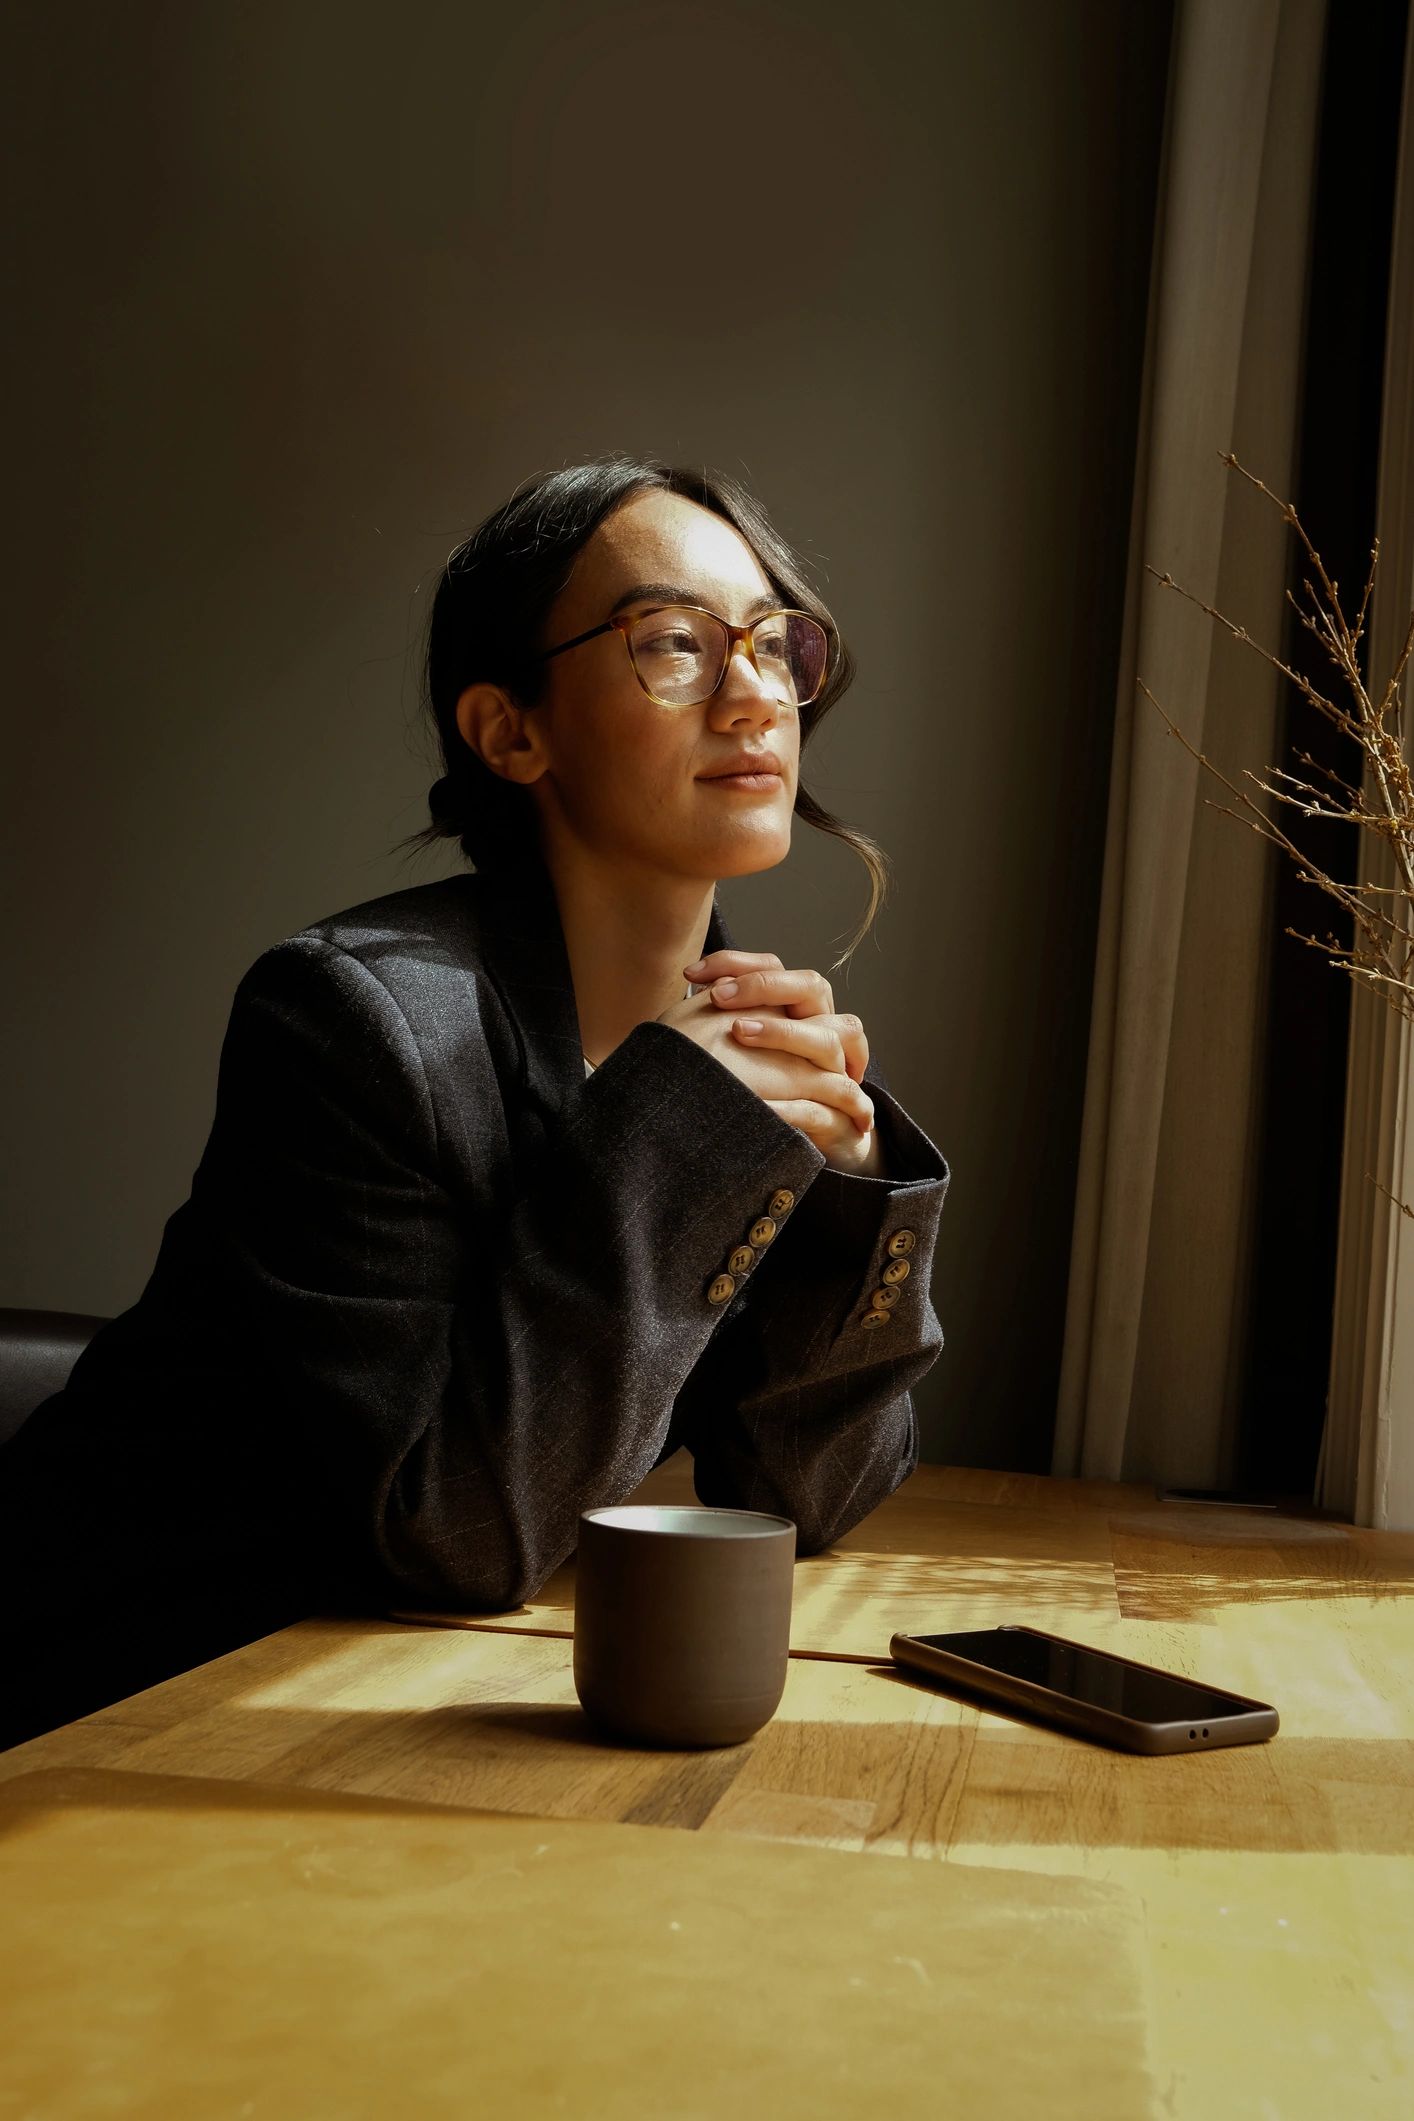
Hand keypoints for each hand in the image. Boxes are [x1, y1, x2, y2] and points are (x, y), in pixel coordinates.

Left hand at [657, 949, 884, 1175]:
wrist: (818, 1146)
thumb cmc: (771, 1093)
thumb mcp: (744, 1054)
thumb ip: (725, 1023)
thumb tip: (689, 995)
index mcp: (797, 1011)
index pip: (773, 967)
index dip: (734, 963)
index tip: (691, 974)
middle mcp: (823, 1031)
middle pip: (811, 986)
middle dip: (763, 986)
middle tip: (718, 997)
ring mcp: (837, 1071)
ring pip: (828, 1039)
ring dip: (783, 1032)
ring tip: (738, 1033)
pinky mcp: (839, 1117)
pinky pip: (820, 1106)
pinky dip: (791, 1106)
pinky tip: (760, 1104)